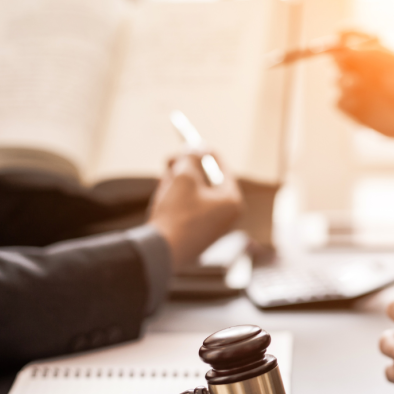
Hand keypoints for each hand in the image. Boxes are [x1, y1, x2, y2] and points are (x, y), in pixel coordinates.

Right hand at [148, 151, 241, 269]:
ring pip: (196, 195)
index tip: (192, 141)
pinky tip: (163, 194)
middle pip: (208, 181)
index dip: (205, 152)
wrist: (161, 251)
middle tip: (171, 158)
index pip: (221, 168)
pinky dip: (178, 199)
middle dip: (187, 168)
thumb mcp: (184, 177)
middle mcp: (228, 216)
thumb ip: (190, 158)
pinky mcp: (198, 237)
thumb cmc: (177, 213)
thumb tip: (194, 151)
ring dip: (179, 182)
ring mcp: (213, 228)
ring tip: (164, 175)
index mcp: (233, 201)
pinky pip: (190, 210)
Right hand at [332, 33, 393, 150]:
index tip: (338, 34)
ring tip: (363, 88)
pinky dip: (346, 101)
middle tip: (345, 61)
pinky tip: (363, 106)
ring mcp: (356, 91)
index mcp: (372, 54)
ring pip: (338, 81)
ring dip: (346, 82)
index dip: (342, 35)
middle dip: (340, 58)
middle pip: (338, 58)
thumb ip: (374, 55)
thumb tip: (347, 48)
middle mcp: (361, 71)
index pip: (349, 39)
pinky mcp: (353, 110)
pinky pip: (338, 102)